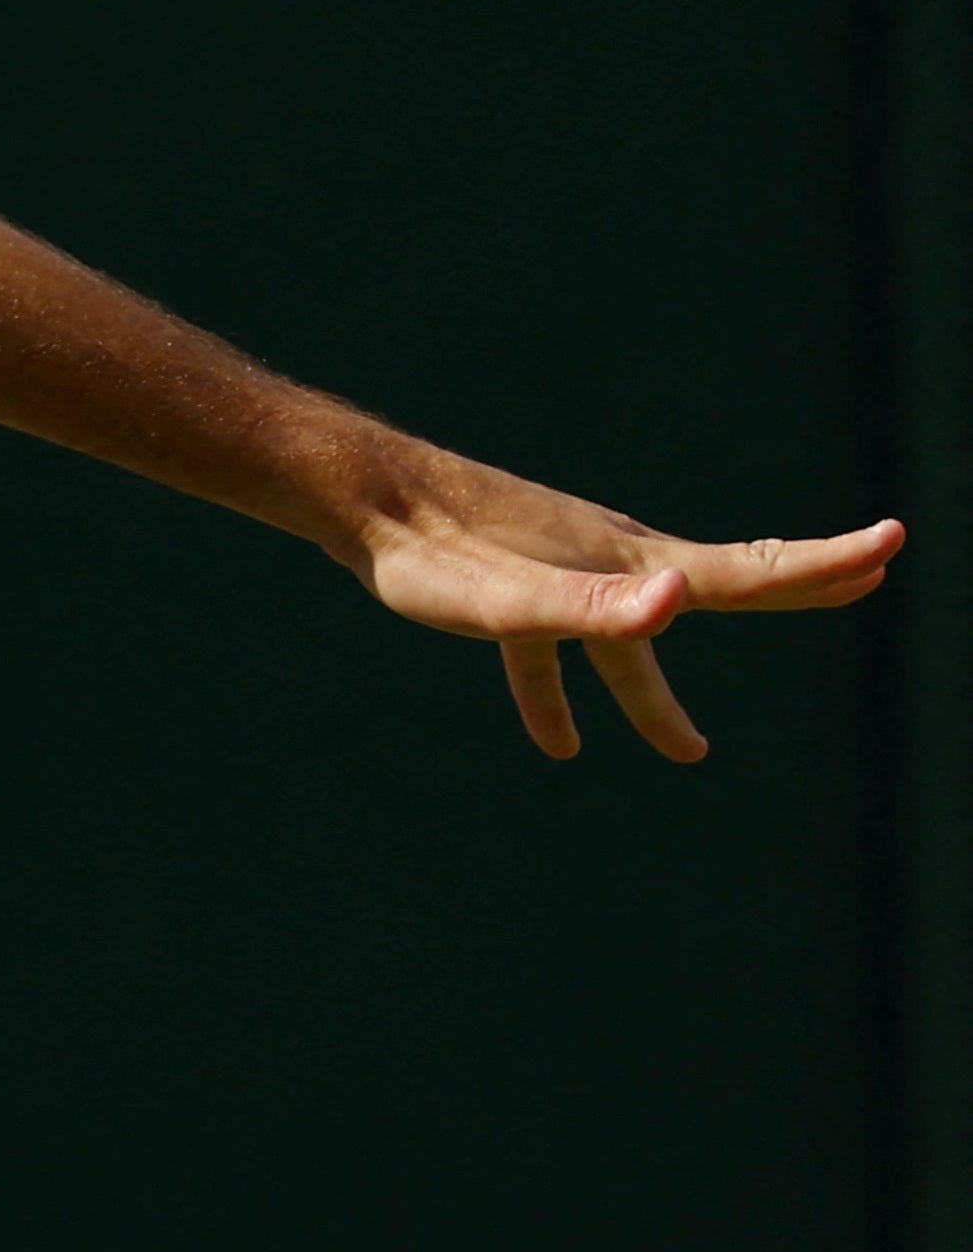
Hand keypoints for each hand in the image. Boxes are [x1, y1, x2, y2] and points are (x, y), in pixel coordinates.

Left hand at [343, 456, 899, 759]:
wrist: (359, 500)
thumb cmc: (435, 552)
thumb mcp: (511, 599)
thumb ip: (592, 609)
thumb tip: (675, 600)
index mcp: (629, 563)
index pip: (748, 571)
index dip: (825, 563)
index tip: (893, 541)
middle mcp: (607, 557)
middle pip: (721, 580)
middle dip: (795, 586)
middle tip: (869, 579)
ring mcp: (560, 567)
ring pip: (630, 637)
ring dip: (657, 694)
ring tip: (689, 751)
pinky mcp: (507, 581)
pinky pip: (550, 646)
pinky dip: (559, 693)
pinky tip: (556, 745)